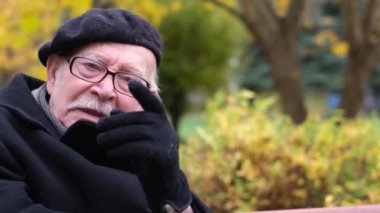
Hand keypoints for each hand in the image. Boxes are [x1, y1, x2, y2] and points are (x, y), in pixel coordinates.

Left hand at [97, 80, 190, 211]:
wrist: (163, 183)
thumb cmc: (148, 157)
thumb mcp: (138, 139)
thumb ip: (128, 125)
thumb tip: (113, 111)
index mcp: (160, 120)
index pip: (152, 103)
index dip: (143, 93)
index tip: (131, 82)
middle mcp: (165, 127)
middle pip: (137, 119)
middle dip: (115, 123)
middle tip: (98, 128)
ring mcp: (166, 141)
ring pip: (136, 133)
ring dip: (115, 137)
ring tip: (100, 141)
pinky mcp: (163, 155)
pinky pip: (138, 148)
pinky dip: (122, 150)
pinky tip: (111, 153)